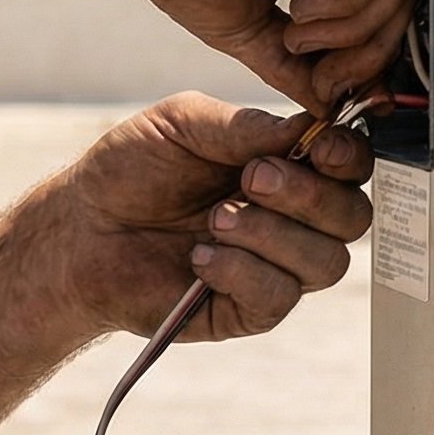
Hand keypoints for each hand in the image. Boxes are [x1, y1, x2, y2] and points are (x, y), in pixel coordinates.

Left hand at [49, 93, 374, 342]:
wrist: (80, 225)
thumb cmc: (130, 169)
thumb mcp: (182, 123)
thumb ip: (244, 125)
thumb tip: (309, 128)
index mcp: (286, 168)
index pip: (351, 168)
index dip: (349, 159)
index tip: (318, 148)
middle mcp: (291, 220)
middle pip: (353, 218)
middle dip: (310, 196)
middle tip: (252, 179)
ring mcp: (274, 268)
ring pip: (326, 263)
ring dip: (272, 234)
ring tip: (215, 218)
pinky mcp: (248, 311)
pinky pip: (279, 297)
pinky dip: (242, 270)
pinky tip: (199, 256)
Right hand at [111, 0, 417, 111]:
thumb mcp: (244, 25)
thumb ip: (292, 62)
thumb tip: (328, 106)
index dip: (363, 52)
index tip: (331, 89)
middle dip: (367, 51)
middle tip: (323, 79)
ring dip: (353, 30)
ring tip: (296, 38)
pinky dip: (348, 1)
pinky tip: (300, 9)